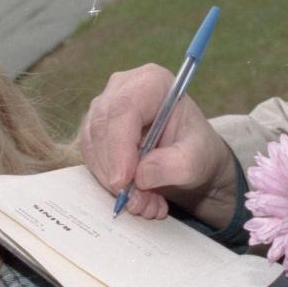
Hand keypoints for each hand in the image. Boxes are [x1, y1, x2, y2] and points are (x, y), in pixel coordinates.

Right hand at [78, 64, 237, 226]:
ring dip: (113, 181)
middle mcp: (123, 88)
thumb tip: (141, 175)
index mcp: (153, 82)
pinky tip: (136, 196)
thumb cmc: (196, 151)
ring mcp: (105, 107)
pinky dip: (108, 182)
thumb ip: (174, 166)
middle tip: (138, 202)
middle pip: (103, 127)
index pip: (125, 108)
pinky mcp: (95, 129)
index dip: (119, 146)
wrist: (189, 159)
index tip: (124, 181)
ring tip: (146, 203)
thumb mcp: (197, 161)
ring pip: (92, 145)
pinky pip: (90, 157)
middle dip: (115, 170)